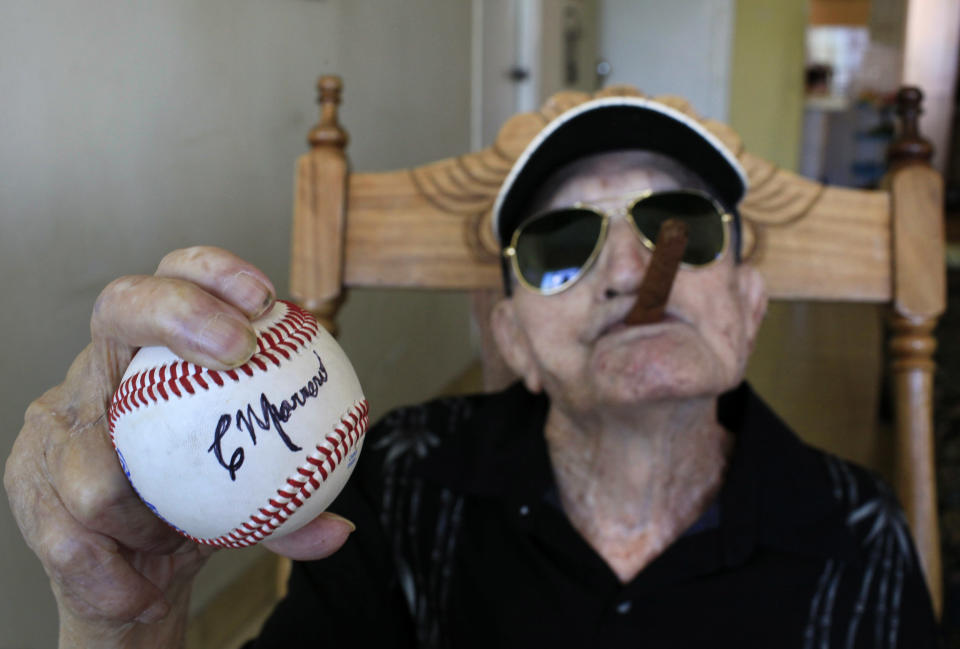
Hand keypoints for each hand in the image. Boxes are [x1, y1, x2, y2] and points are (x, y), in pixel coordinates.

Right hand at [4, 247, 353, 646]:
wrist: (128, 575)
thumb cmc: (194, 511)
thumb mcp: (248, 504)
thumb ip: (289, 510)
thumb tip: (338, 527)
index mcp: (154, 356)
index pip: (177, 279)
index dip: (214, 273)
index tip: (266, 300)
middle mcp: (100, 371)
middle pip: (121, 306)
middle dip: (181, 311)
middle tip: (239, 350)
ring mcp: (56, 418)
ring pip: (96, 458)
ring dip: (146, 511)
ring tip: (172, 538)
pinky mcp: (25, 476)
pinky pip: (72, 533)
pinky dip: (116, 571)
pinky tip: (142, 589)